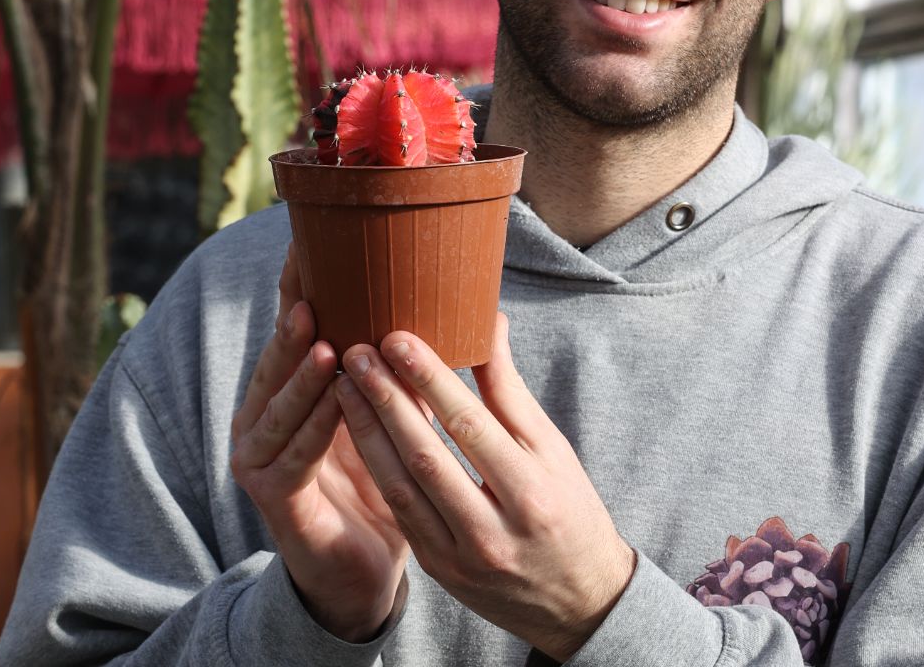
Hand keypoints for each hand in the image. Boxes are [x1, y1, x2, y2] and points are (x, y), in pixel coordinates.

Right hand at [230, 244, 409, 640]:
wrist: (360, 567)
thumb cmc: (379, 479)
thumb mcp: (389, 413)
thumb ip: (398, 365)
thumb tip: (447, 303)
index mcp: (293, 386)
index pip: (294, 327)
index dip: (298, 286)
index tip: (307, 241)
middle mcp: (265, 413)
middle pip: (278, 357)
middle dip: (295, 320)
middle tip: (312, 283)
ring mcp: (259, 454)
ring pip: (279, 403)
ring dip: (302, 371)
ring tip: (325, 338)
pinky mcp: (272, 494)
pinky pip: (295, 454)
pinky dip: (316, 425)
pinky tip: (336, 400)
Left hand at [334, 313, 635, 662]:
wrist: (579, 602)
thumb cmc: (570, 509)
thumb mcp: (552, 449)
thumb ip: (510, 389)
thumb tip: (488, 321)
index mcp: (530, 493)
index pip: (470, 426)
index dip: (429, 380)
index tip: (397, 337)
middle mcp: (492, 531)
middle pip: (426, 457)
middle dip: (385, 400)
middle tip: (356, 352)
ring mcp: (460, 558)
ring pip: (400, 487)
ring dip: (367, 432)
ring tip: (344, 383)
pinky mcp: (438, 570)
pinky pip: (399, 511)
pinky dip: (376, 467)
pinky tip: (357, 430)